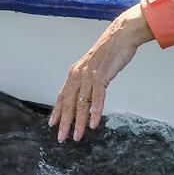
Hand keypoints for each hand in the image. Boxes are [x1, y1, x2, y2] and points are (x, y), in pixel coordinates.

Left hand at [49, 6, 153, 141]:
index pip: (63, 96)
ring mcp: (89, 75)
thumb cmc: (108, 53)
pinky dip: (95, 111)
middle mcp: (78, 75)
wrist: (120, 36)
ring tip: (77, 136)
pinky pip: (97, 97)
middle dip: (65, 122)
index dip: (57, 111)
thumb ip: (86, 81)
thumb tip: (84, 96)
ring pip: (82, 103)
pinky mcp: (102, 76)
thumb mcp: (92, 67)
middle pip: (69, 103)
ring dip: (79, 122)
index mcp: (74, 73)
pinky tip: (93, 123)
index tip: (53, 124)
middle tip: (62, 137)